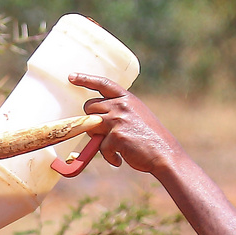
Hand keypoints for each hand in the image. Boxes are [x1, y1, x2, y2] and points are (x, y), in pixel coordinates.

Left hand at [69, 73, 188, 173]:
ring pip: (90, 125)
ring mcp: (118, 119)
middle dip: (91, 120)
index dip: (85, 79)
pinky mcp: (116, 135)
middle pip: (89, 107)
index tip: (71, 76)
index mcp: (127, 98)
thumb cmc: (149, 139)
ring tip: (115, 146)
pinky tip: (120, 158)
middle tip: (104, 133)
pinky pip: (100, 146)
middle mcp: (121, 105)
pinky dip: (109, 156)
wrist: (164, 154)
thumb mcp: (136, 116)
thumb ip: (118, 111)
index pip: (103, 84)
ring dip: (98, 138)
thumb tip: (94, 119)